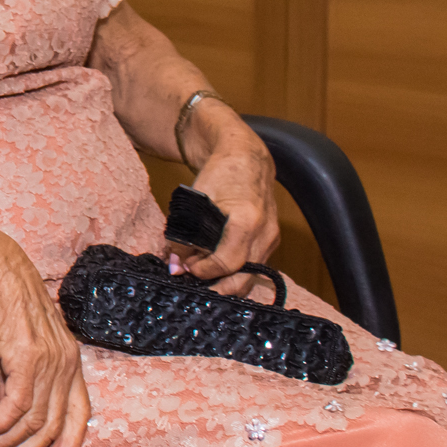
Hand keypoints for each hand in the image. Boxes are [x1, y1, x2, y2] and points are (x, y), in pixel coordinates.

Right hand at [0, 228, 90, 446]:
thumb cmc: (3, 296)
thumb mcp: (27, 334)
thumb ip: (31, 363)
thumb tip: (18, 394)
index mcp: (71, 358)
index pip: (81, 412)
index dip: (70, 442)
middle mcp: (66, 363)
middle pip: (53, 424)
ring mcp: (49, 361)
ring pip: (33, 420)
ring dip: (6, 443)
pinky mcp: (27, 358)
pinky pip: (16, 405)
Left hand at [170, 109, 279, 297]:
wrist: (247, 159)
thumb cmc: (220, 174)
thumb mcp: (195, 201)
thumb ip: (184, 235)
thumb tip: (175, 265)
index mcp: (246, 220)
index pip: (227, 263)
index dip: (204, 271)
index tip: (186, 268)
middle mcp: (265, 233)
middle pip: (244, 279)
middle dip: (216, 287)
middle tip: (192, 283)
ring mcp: (271, 239)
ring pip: (251, 276)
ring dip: (226, 282)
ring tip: (201, 275)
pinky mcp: (271, 241)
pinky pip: (254, 266)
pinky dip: (235, 272)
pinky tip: (215, 269)